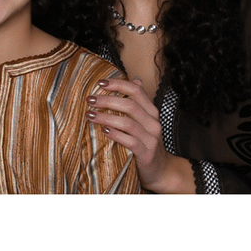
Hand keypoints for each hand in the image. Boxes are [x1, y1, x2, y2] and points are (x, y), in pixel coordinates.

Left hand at [85, 77, 192, 192]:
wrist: (160, 170)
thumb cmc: (145, 142)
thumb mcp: (143, 121)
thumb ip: (138, 102)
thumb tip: (135, 79)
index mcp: (151, 112)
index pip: (136, 91)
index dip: (118, 84)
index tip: (100, 82)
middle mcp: (153, 123)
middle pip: (130, 105)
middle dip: (107, 100)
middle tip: (89, 99)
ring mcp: (151, 139)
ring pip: (128, 123)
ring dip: (106, 117)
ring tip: (90, 115)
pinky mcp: (146, 153)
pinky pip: (130, 141)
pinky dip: (116, 134)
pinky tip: (103, 130)